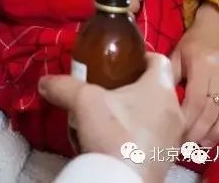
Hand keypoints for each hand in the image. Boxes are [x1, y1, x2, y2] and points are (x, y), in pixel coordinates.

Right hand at [39, 54, 182, 182]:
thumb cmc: (113, 134)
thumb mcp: (82, 101)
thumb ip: (63, 86)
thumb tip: (44, 82)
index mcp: (160, 89)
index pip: (159, 60)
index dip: (141, 57)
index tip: (121, 63)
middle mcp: (174, 111)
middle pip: (157, 88)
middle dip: (134, 87)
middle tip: (110, 89)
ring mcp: (173, 139)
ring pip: (156, 114)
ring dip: (136, 112)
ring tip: (110, 116)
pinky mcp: (166, 161)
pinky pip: (154, 137)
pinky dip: (138, 135)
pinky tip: (116, 140)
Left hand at [170, 2, 218, 146]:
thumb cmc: (194, 43)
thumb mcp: (177, 54)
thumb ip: (169, 75)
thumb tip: (157, 98)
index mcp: (201, 66)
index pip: (196, 100)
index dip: (187, 120)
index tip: (176, 133)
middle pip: (213, 111)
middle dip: (199, 132)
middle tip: (187, 146)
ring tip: (204, 144)